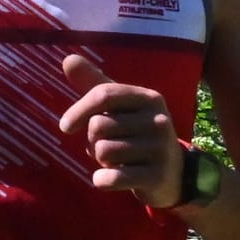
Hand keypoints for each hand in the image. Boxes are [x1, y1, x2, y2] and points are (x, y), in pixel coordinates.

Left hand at [58, 54, 180, 206]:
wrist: (173, 174)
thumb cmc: (137, 135)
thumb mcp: (120, 109)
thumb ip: (95, 85)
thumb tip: (68, 58)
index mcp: (150, 98)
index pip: (103, 95)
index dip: (78, 111)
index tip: (66, 127)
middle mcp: (159, 120)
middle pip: (99, 125)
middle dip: (93, 140)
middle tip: (107, 147)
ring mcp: (160, 148)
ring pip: (103, 152)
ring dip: (100, 161)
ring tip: (116, 161)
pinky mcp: (157, 176)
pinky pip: (112, 177)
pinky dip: (102, 180)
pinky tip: (109, 179)